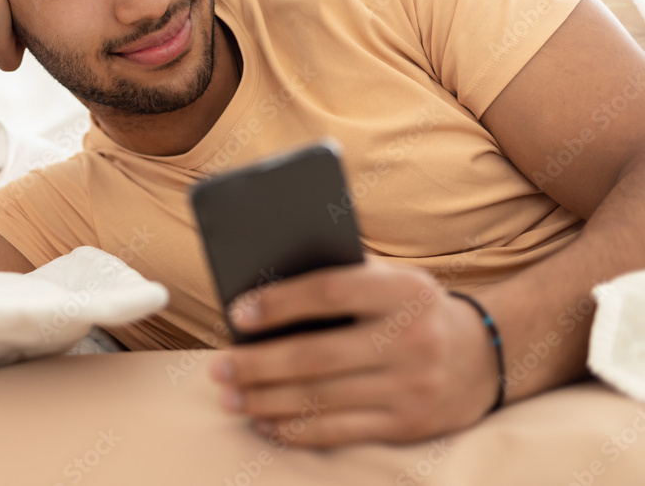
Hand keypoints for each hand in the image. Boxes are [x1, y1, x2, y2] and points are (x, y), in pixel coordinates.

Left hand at [209, 257, 500, 447]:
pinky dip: (294, 429)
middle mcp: (411, 340)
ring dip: (265, 401)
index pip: (330, 292)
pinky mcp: (408, 426)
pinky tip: (266, 421)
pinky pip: (338, 432)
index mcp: (404, 291)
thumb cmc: (415, 308)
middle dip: (257, 365)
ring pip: (320, 399)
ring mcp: (411, 388)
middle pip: (315, 356)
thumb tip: (264, 285)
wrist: (486, 356)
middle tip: (218, 368)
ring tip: (230, 397)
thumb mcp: (392, 278)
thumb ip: (342, 274)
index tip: (238, 313)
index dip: (279, 303)